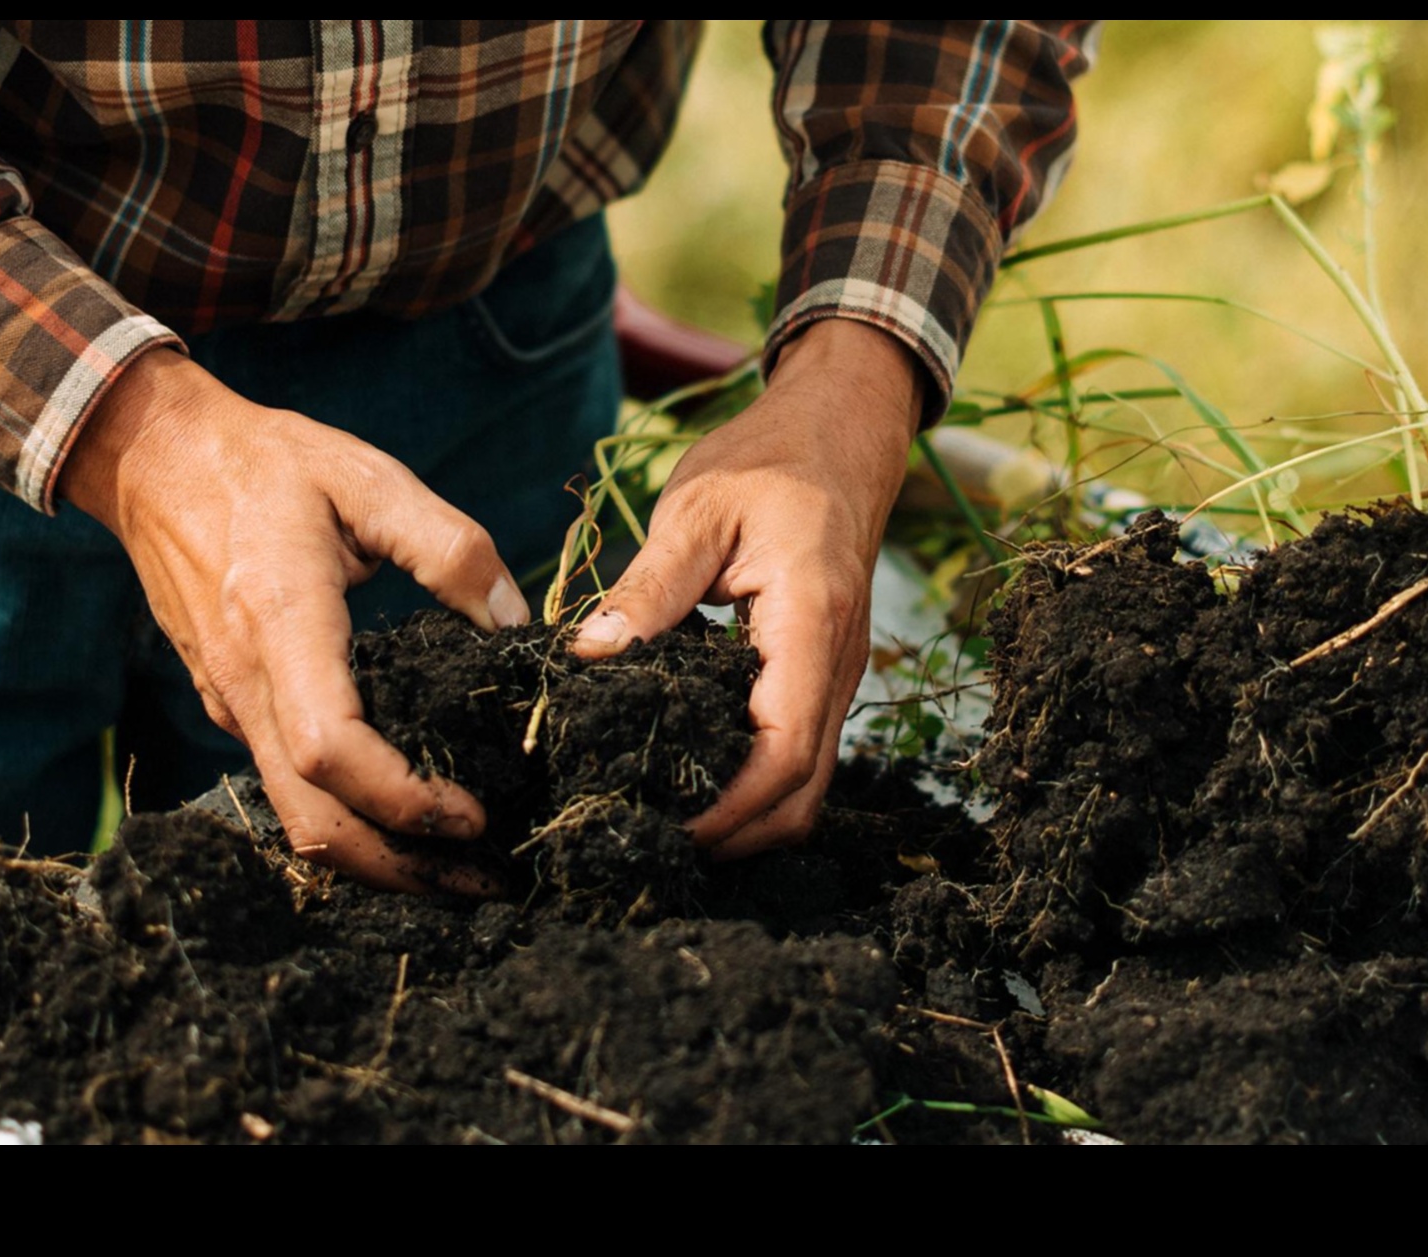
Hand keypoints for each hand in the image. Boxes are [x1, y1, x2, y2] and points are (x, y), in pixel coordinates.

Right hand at [61, 349, 530, 892]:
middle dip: (399, 868)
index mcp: (281, 624)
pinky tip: (403, 814)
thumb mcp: (370, 478)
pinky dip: (345, 819)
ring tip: (457, 867)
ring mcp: (228, 702)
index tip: (473, 812)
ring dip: (374, 858)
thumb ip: (452, 548)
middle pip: (312, 821)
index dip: (403, 800)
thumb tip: (514, 623)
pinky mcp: (228, 704)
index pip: (331, 751)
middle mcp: (246, 682)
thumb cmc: (268, 462)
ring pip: (294, 817)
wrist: (154, 457)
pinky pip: (285, 786)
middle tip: (484, 881)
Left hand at [571, 319, 922, 856]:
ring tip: (660, 815)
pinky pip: (794, 751)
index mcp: (810, 627)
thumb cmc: (770, 460)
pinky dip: (749, 782)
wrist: (840, 431)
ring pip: (803, 784)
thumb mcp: (697, 509)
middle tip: (646, 838)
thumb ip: (647, 588)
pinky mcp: (819, 675)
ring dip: (742, 815)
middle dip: (733, 836)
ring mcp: (834, 676)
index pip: (783, 756)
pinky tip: (687, 769)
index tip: (659, 825)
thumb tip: (587, 656)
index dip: (725, 811)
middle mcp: (836, 667)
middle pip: (801, 797)